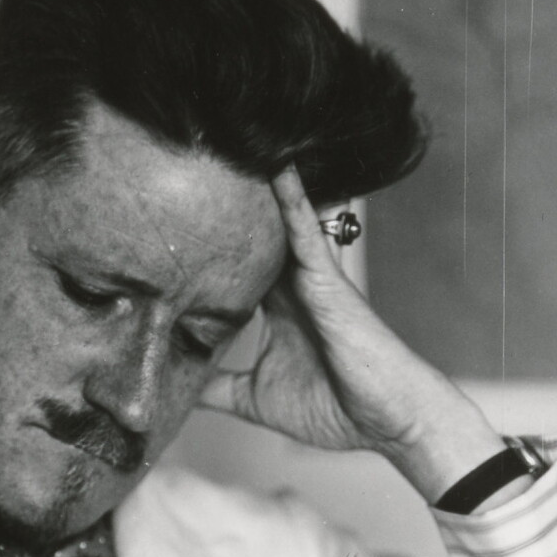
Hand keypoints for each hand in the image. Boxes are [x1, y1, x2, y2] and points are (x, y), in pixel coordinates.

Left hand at [199, 167, 505, 502]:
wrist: (390, 420)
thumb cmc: (336, 409)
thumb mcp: (256, 398)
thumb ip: (218, 388)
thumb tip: (174, 391)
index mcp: (274, 308)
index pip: (232, 265)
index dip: (203, 242)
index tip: (166, 216)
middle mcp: (290, 285)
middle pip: (249, 234)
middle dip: (221, 199)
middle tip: (189, 156)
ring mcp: (310, 277)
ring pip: (274, 221)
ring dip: (252, 184)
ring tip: (223, 136)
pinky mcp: (328, 278)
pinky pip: (306, 229)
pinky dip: (291, 197)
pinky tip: (274, 164)